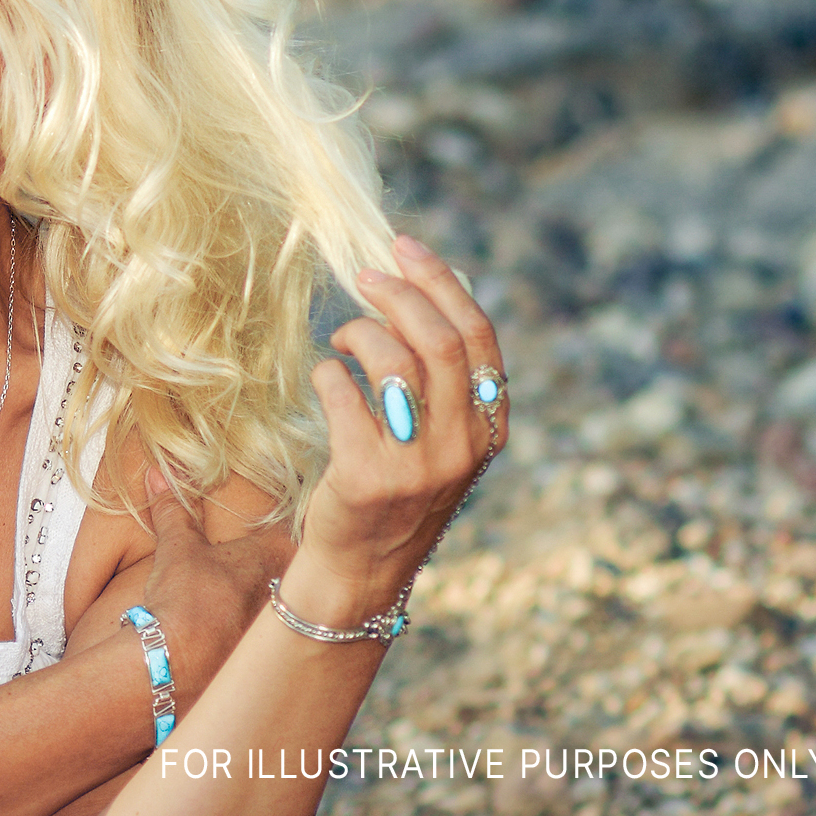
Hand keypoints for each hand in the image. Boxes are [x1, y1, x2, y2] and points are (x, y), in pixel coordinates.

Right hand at [141, 467, 294, 704]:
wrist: (177, 661)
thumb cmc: (185, 597)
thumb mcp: (177, 548)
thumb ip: (173, 510)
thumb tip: (159, 473)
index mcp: (277, 554)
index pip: (296, 528)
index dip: (286, 524)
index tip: (282, 518)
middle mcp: (291, 589)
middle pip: (296, 570)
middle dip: (282, 569)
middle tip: (258, 565)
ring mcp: (285, 627)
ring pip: (287, 607)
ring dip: (272, 604)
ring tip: (246, 602)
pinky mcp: (272, 659)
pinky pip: (272, 641)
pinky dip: (257, 636)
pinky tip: (237, 637)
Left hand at [289, 235, 506, 625]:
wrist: (361, 569)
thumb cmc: (395, 487)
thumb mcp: (440, 440)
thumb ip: (444, 381)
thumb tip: (424, 290)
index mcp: (488, 430)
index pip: (478, 337)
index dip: (442, 282)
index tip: (405, 247)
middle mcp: (461, 447)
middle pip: (440, 341)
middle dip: (400, 294)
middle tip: (365, 275)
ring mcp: (417, 465)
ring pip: (393, 362)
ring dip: (359, 332)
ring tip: (341, 337)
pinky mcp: (366, 477)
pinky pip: (343, 393)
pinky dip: (328, 372)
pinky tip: (326, 377)